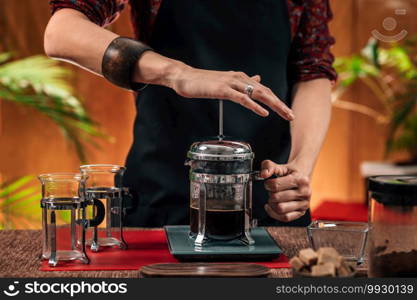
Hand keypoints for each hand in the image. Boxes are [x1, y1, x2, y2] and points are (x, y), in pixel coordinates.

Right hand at [171, 66, 293, 119]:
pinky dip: (254, 106)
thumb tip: (257, 80)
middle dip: (280, 105)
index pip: (264, 90)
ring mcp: (232, 83)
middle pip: (266, 92)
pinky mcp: (223, 90)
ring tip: (285, 114)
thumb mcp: (226, 81)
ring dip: (274, 105)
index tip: (286, 112)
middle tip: (292, 116)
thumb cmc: (203, 82)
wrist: (184, 77)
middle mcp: (240, 78)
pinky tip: (263, 113)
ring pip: (258, 94)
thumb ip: (242, 83)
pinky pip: (242, 98)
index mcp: (241, 78)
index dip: (276, 101)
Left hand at [260, 160, 310, 221]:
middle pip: (277, 198)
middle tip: (272, 191)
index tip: (268, 183)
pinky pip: (285, 218)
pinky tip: (272, 207)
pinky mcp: (301, 212)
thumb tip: (263, 174)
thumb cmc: (291, 174)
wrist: (302, 179)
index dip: (267, 184)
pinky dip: (275, 214)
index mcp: (301, 180)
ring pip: (280, 209)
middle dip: (270, 194)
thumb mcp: (281, 167)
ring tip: (273, 198)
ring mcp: (304, 204)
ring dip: (272, 204)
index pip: (276, 185)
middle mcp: (305, 192)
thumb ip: (269, 167)